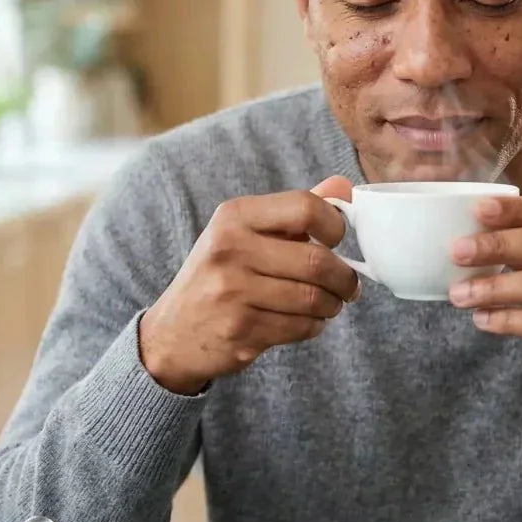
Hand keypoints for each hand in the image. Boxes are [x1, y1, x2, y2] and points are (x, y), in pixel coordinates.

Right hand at [139, 176, 358, 393]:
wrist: (173, 335)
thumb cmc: (219, 276)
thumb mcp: (245, 233)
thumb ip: (295, 211)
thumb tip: (345, 186)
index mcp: (234, 217)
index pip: (306, 207)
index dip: (336, 226)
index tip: (337, 241)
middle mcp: (230, 250)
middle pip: (317, 260)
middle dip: (345, 278)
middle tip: (348, 286)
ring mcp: (233, 292)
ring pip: (314, 299)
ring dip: (333, 305)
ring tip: (329, 304)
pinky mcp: (241, 331)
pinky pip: (302, 327)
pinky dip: (315, 326)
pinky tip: (307, 321)